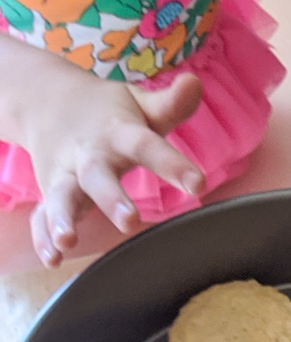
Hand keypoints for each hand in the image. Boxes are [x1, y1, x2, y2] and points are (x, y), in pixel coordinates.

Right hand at [0, 36, 205, 265]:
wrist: (45, 98)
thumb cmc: (110, 113)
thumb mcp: (139, 103)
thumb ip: (169, 104)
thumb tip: (194, 84)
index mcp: (119, 133)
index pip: (148, 147)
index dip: (173, 164)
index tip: (198, 183)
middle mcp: (90, 155)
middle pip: (98, 177)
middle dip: (112, 199)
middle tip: (129, 221)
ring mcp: (66, 174)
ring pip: (62, 197)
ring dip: (62, 218)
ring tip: (67, 241)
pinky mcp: (51, 191)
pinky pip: (42, 215)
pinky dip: (43, 236)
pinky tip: (52, 258)